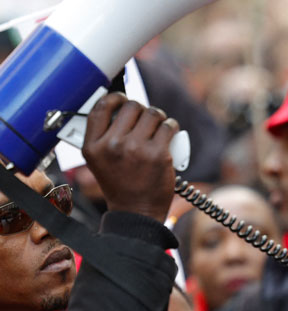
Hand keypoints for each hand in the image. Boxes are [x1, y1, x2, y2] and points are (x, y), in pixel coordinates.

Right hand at [81, 92, 178, 221]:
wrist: (136, 212)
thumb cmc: (121, 185)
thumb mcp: (99, 161)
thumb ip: (104, 136)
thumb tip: (119, 108)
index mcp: (92, 146)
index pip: (101, 107)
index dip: (115, 98)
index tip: (123, 99)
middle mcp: (112, 145)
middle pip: (132, 106)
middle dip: (141, 109)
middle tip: (145, 120)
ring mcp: (136, 149)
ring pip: (153, 113)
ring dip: (158, 117)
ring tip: (158, 128)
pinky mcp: (159, 154)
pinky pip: (169, 126)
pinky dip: (171, 126)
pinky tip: (169, 133)